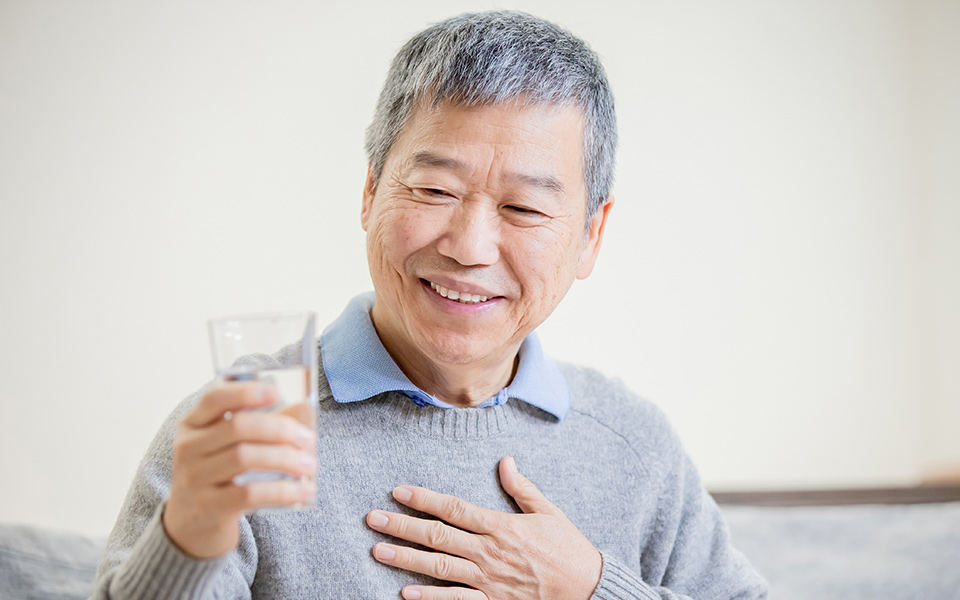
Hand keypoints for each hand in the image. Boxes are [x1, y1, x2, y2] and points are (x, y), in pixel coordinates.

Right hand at [163, 382, 316, 558]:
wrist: (190, 528)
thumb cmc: (219, 477)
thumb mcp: (229, 448)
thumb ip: (261, 426)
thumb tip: (305, 407)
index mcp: (193, 425)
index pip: (214, 398)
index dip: (246, 392)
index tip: (277, 392)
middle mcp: (188, 448)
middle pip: (237, 427)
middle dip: (279, 429)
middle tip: (308, 438)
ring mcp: (194, 479)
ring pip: (244, 458)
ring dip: (285, 458)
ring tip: (309, 464)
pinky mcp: (208, 508)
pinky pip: (250, 494)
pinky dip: (282, 491)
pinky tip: (303, 491)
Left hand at [366, 456, 601, 599]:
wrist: (588, 590)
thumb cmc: (568, 550)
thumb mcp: (549, 512)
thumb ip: (522, 488)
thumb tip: (504, 461)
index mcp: (501, 527)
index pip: (454, 509)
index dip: (425, 499)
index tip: (398, 491)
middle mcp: (489, 553)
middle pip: (438, 537)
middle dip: (403, 527)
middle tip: (373, 519)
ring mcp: (488, 582)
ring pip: (440, 568)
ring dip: (406, 560)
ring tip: (378, 552)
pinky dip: (431, 599)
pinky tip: (406, 593)